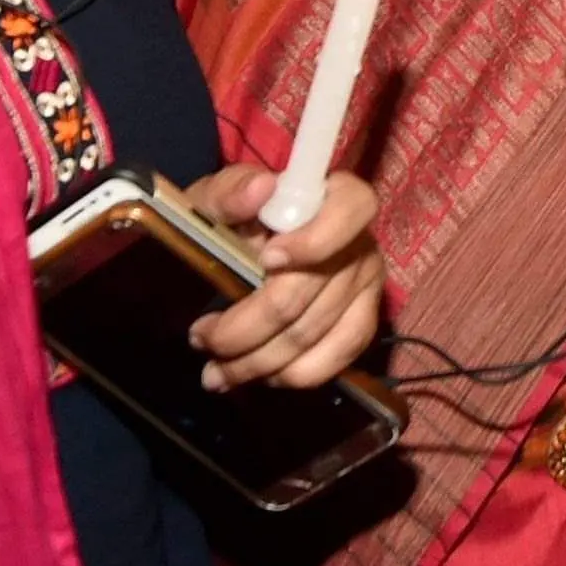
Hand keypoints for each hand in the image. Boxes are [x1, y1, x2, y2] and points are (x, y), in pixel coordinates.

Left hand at [181, 164, 388, 389]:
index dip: (315, 240)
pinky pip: (335, 361)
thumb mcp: (218, 199)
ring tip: (215, 370)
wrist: (246, 249)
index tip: (266, 260)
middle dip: (247, 325)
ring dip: (258, 361)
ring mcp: (365, 287)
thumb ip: (230, 191)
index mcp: (334, 197)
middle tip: (200, 338)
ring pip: (313, 335)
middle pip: (309, 291)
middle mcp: (360, 242)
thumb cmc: (233, 219)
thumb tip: (260, 188)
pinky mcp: (361, 324)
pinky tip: (259, 377)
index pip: (352, 210)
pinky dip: (293, 375)